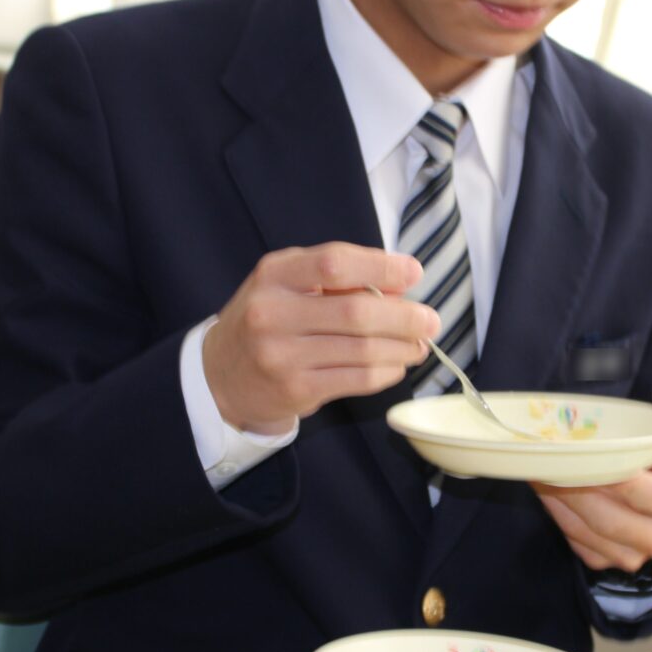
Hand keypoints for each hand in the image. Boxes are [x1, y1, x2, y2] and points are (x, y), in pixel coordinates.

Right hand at [202, 242, 440, 433]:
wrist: (219, 375)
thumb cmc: (268, 319)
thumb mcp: (289, 285)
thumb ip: (338, 279)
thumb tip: (401, 289)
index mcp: (275, 274)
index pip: (334, 262)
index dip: (381, 267)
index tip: (414, 272)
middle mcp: (273, 312)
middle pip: (356, 311)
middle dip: (405, 316)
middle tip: (431, 320)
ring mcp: (282, 355)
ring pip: (362, 350)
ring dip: (402, 348)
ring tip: (419, 345)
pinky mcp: (295, 389)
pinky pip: (356, 379)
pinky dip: (386, 372)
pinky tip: (396, 365)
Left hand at [533, 376, 651, 572]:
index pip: (642, 493)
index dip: (611, 474)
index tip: (584, 454)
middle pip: (609, 519)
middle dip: (577, 490)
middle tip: (552, 462)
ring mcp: (633, 556)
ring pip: (589, 532)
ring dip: (561, 502)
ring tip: (543, 471)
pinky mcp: (608, 562)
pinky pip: (577, 543)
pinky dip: (559, 517)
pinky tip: (549, 491)